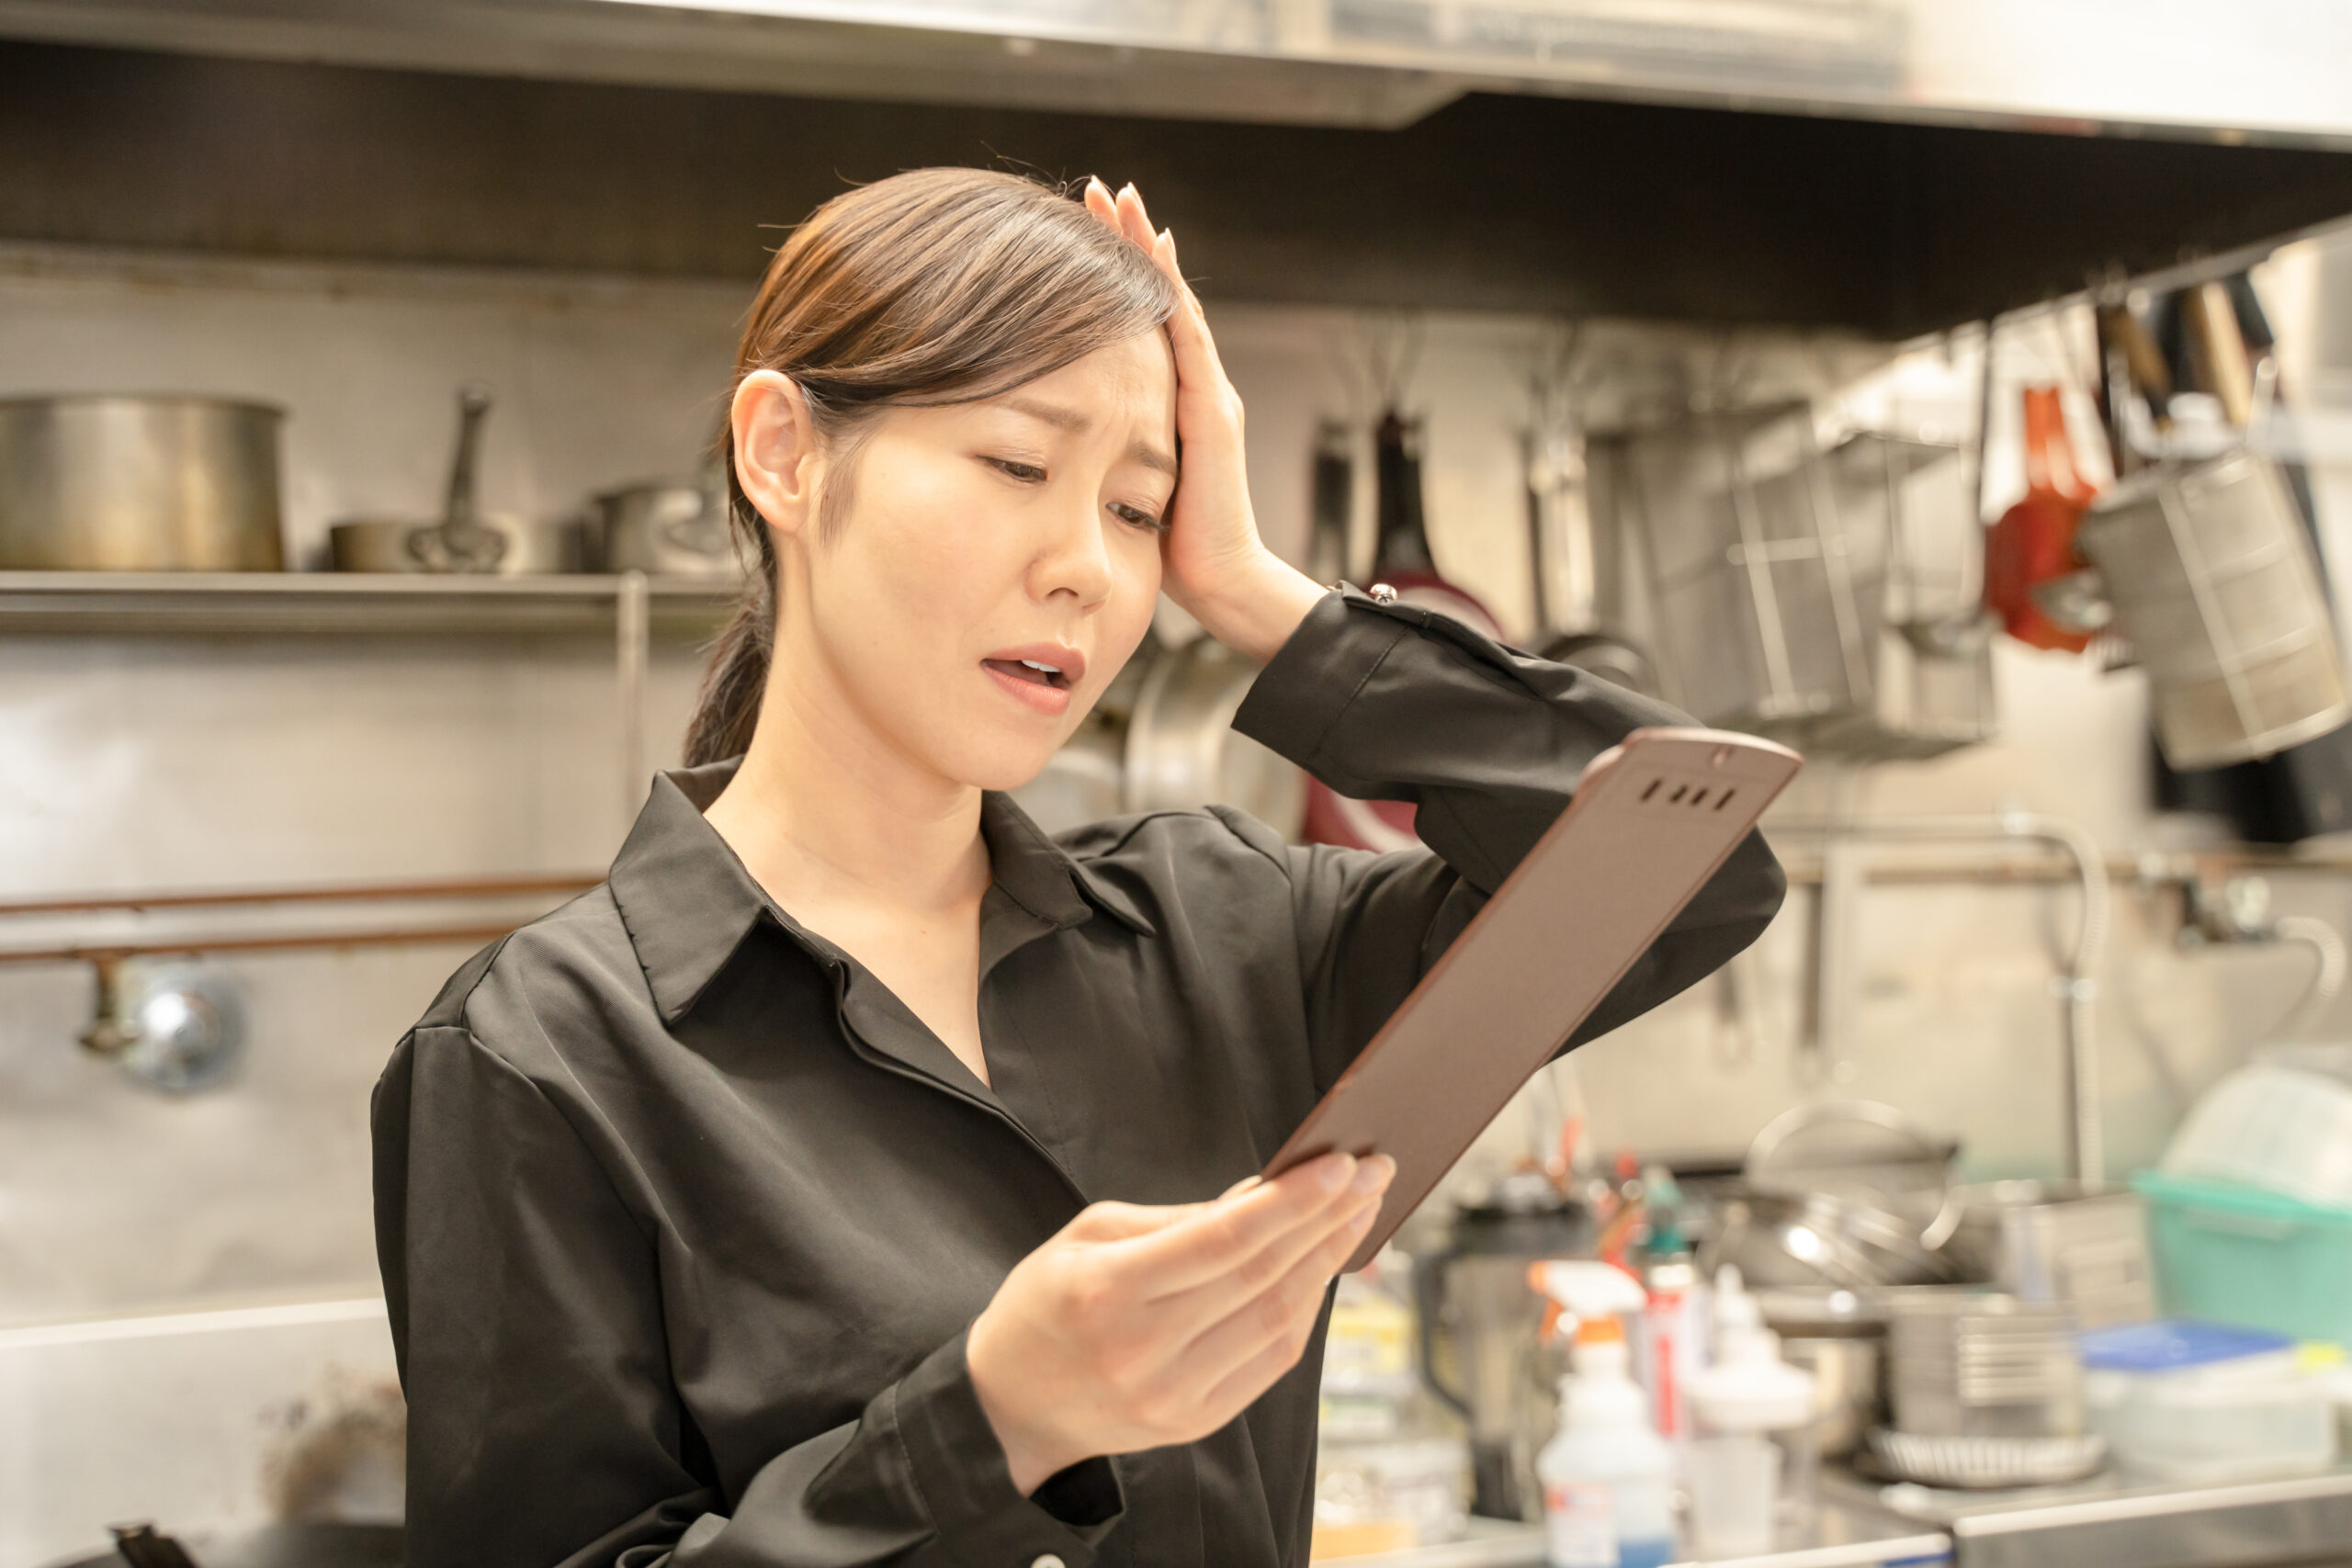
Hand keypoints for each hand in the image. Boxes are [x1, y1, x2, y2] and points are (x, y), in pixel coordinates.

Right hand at [967, 1150, 1395, 1493]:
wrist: (1010, 1405)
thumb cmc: (1046, 1303)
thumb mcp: (1089, 1235)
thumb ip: (1178, 1218)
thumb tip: (1262, 1194)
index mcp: (1107, 1292)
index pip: (1222, 1241)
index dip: (1289, 1202)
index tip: (1340, 1164)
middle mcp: (1144, 1351)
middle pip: (1261, 1276)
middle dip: (1327, 1218)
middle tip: (1372, 1174)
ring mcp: (1174, 1395)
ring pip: (1278, 1320)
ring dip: (1327, 1261)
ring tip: (1358, 1213)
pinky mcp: (1196, 1421)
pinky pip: (1271, 1360)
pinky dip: (1306, 1309)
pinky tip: (1322, 1267)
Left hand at [1082, 177, 1325, 663]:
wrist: (1221, 583)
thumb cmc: (1170, 549)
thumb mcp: (1122, 485)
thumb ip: (1103, 452)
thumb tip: (1048, 441)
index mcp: (1169, 404)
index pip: (1142, 323)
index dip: (1116, 274)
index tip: (1084, 228)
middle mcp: (1195, 389)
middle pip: (1160, 297)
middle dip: (1130, 241)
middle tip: (1102, 188)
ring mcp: (1209, 396)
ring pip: (1175, 304)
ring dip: (1148, 249)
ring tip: (1124, 200)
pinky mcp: (1212, 413)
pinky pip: (1189, 340)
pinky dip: (1171, 294)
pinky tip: (1155, 255)